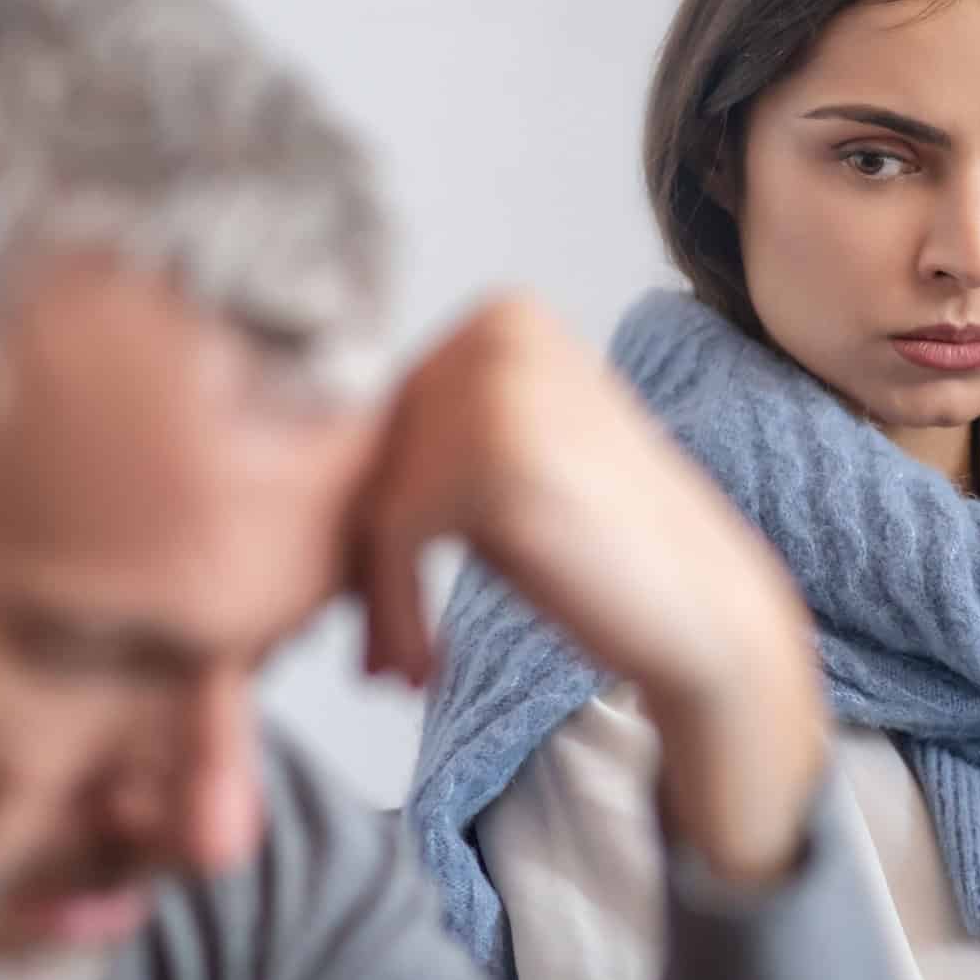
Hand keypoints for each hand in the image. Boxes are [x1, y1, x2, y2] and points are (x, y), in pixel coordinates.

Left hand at [356, 293, 828, 882]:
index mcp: (503, 313)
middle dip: (362, 556)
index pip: (380, 410)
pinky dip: (395, 614)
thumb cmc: (601, 554)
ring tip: (403, 663)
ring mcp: (497, 385)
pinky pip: (392, 538)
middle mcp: (498, 327)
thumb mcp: (502, 464)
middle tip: (379, 644)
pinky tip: (422, 666)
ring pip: (370, 496)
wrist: (704, 615)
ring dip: (375, 597)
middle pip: (364, 451)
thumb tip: (274, 454)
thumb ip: (420, 439)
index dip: (365, 510)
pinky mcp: (491, 456)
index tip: (369, 596)